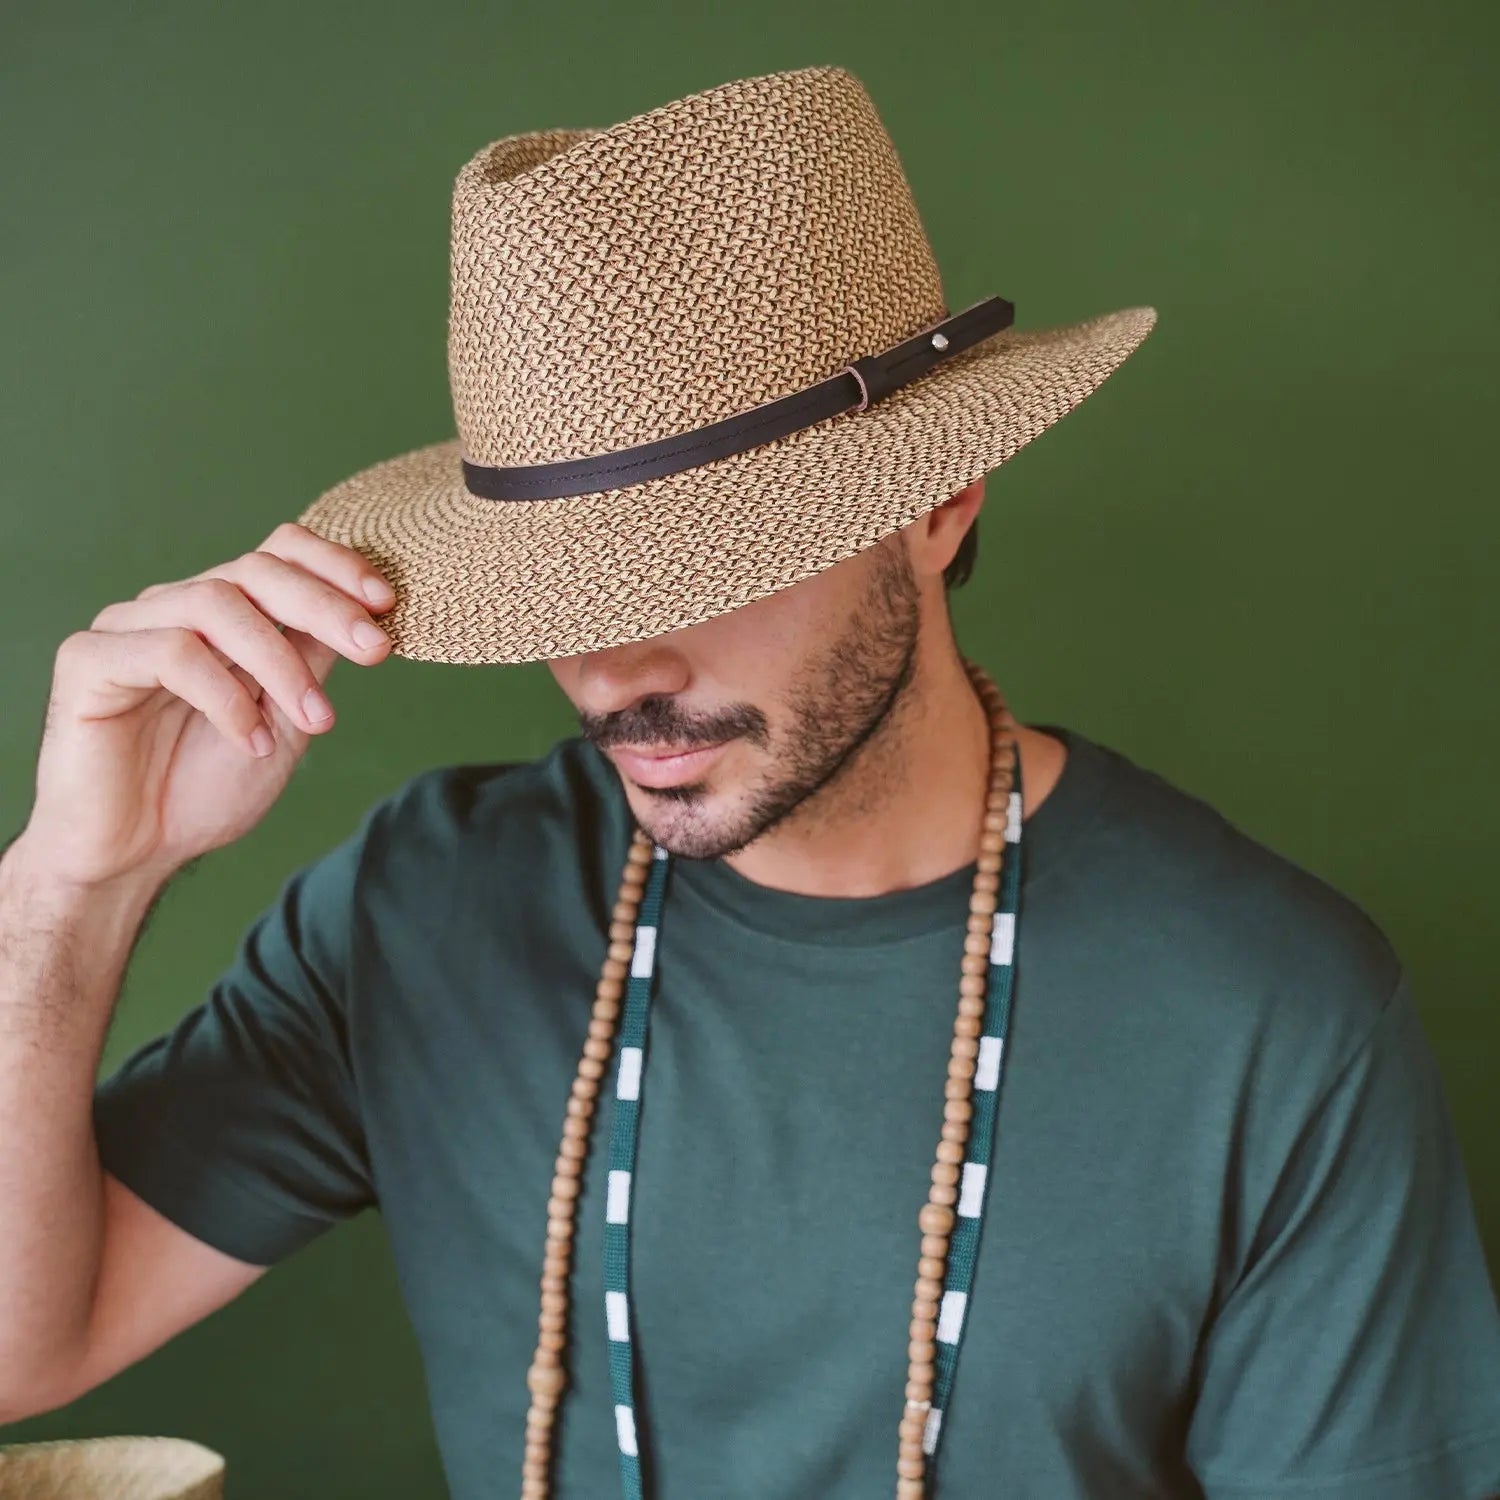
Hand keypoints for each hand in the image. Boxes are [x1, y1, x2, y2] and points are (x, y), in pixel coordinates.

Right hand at [14, 522, 395, 889]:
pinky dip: (224, 697)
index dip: (335, 566)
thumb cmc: (204, 788)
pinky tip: (251, 743)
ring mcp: (127, 628)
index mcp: (220, 616)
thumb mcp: (284, 720)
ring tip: (316, 721)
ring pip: (216, 605)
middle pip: (254, 571)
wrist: (134, 854)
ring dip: (281, 663)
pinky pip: (168, 652)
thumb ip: (312, 662)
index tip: (387, 602)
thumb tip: (365, 611)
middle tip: (376, 649)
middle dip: (325, 606)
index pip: (277, 554)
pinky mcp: (88, 660)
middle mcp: (172, 608)